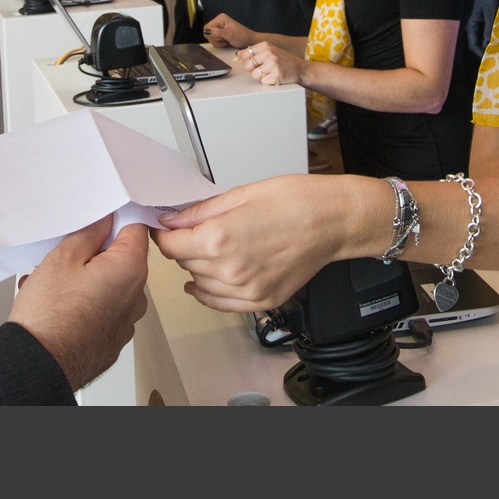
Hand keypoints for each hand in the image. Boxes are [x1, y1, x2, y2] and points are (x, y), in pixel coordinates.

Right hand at [9, 216, 149, 389]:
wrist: (38, 365)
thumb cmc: (50, 316)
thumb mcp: (63, 259)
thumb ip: (89, 233)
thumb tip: (104, 221)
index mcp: (130, 270)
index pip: (136, 228)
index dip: (116, 218)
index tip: (99, 218)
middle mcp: (136, 296)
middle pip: (122, 259)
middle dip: (95, 253)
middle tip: (66, 254)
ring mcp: (125, 321)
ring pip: (109, 285)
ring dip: (86, 279)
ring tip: (53, 283)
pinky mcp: (112, 339)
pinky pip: (102, 310)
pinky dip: (84, 303)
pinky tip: (57, 304)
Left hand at [154, 174, 384, 311]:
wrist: (333, 221)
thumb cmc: (296, 201)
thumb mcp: (241, 194)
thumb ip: (201, 211)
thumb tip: (173, 219)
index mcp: (220, 239)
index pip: (170, 246)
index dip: (164, 234)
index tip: (166, 228)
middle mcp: (230, 270)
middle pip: (184, 264)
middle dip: (184, 247)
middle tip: (192, 231)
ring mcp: (246, 290)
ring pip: (200, 285)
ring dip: (198, 269)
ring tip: (211, 250)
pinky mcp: (262, 301)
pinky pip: (221, 304)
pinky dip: (210, 294)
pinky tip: (209, 281)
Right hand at [202, 13, 255, 49]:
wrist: (250, 41)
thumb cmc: (242, 37)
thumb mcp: (229, 35)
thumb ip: (217, 33)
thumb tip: (205, 31)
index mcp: (220, 18)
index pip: (206, 28)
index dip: (212, 35)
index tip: (221, 37)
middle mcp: (218, 22)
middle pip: (207, 33)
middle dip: (216, 39)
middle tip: (225, 40)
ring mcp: (219, 28)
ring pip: (210, 38)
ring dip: (218, 42)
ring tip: (227, 41)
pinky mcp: (220, 34)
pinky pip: (214, 41)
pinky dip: (220, 44)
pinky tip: (226, 42)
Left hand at [238, 40, 302, 86]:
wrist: (301, 69)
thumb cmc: (284, 61)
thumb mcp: (270, 51)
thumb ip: (255, 52)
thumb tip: (239, 54)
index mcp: (266, 46)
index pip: (246, 53)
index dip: (247, 60)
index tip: (254, 62)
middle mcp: (269, 53)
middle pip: (248, 65)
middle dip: (253, 69)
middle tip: (263, 69)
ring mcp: (273, 65)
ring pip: (254, 75)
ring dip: (260, 77)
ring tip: (270, 73)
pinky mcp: (276, 76)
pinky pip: (262, 81)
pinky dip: (267, 81)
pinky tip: (275, 76)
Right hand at [466, 0, 498, 55]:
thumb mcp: (490, 14)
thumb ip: (489, 29)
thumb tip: (490, 45)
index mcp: (471, 25)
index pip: (473, 45)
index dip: (480, 53)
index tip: (490, 58)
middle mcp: (472, 26)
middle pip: (477, 43)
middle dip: (485, 49)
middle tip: (497, 55)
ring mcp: (477, 23)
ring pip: (482, 37)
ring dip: (489, 43)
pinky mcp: (483, 19)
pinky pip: (485, 31)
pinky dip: (491, 35)